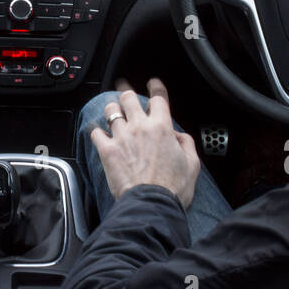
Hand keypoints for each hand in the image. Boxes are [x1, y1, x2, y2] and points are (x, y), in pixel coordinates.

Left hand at [92, 78, 200, 209]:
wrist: (151, 204)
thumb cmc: (172, 188)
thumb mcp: (192, 165)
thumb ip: (187, 145)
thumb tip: (180, 136)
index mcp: (162, 127)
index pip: (158, 98)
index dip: (156, 87)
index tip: (153, 83)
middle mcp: (140, 127)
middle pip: (128, 98)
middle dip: (127, 94)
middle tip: (126, 94)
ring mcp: (121, 137)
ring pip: (111, 111)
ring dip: (112, 110)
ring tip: (112, 112)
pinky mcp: (107, 150)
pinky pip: (96, 132)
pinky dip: (97, 132)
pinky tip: (99, 134)